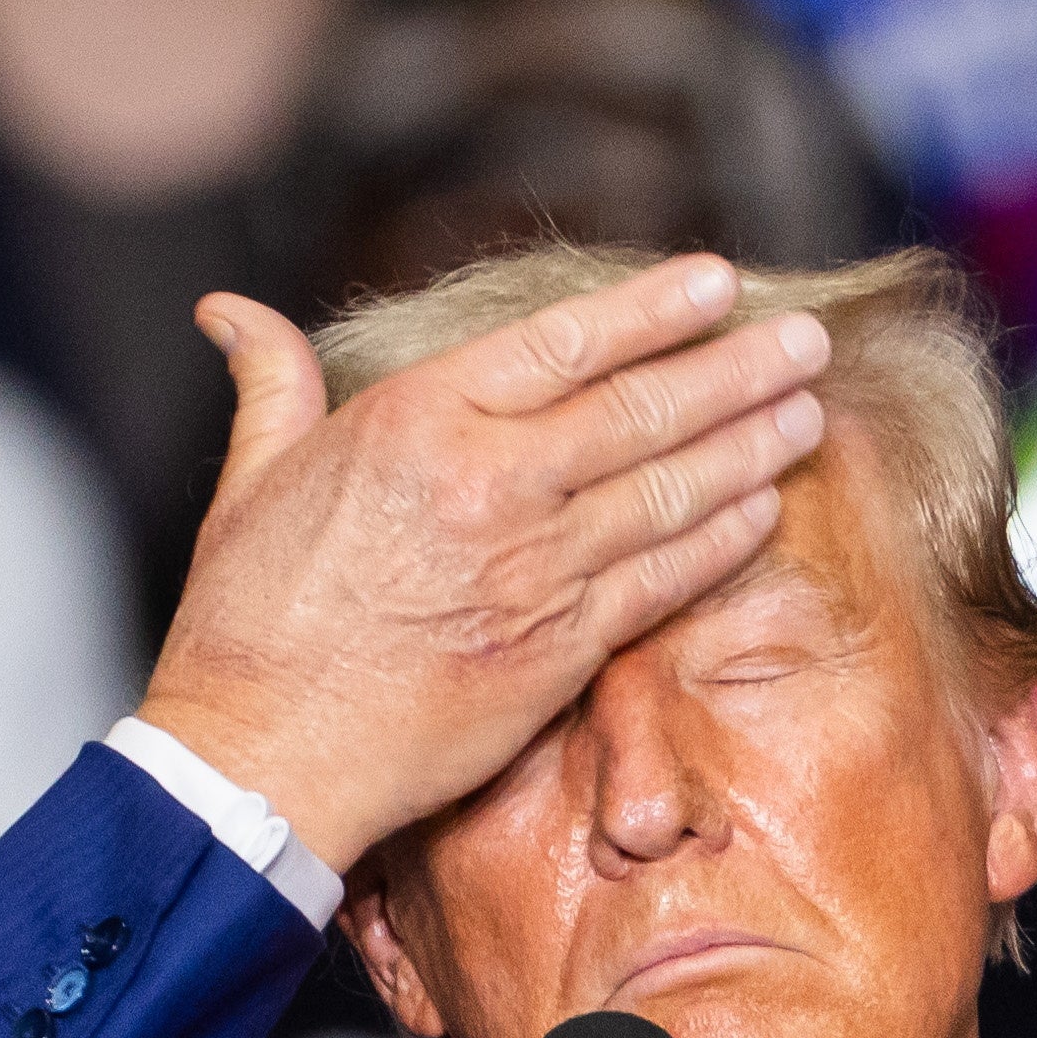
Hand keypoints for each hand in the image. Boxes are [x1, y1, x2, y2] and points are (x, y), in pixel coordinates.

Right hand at [135, 254, 829, 870]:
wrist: (263, 755)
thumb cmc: (247, 622)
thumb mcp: (250, 478)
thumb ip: (271, 382)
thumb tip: (230, 311)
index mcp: (417, 420)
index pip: (565, 342)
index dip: (654, 309)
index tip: (719, 283)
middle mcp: (490, 483)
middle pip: (643, 409)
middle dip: (738, 369)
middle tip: (802, 341)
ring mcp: (534, 569)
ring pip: (670, 492)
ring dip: (750, 447)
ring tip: (807, 411)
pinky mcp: (560, 649)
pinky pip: (663, 581)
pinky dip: (720, 540)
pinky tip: (764, 509)